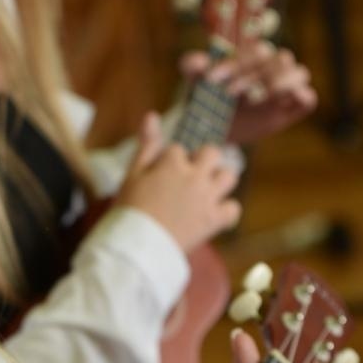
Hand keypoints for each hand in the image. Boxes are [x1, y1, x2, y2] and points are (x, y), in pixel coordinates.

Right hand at [114, 111, 241, 251]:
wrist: (137, 248)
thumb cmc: (129, 210)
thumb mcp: (132, 175)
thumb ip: (146, 145)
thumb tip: (151, 114)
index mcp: (172, 162)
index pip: (178, 149)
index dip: (169, 162)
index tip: (159, 180)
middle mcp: (195, 175)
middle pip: (211, 153)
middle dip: (203, 161)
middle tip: (188, 179)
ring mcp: (207, 197)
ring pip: (229, 176)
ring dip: (219, 180)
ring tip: (204, 192)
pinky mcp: (214, 220)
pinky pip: (233, 209)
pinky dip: (225, 211)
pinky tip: (211, 215)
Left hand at [179, 42, 316, 145]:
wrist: (214, 128)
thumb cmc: (208, 98)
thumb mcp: (196, 82)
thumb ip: (191, 66)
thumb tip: (197, 61)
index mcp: (253, 57)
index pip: (257, 50)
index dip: (238, 62)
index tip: (212, 78)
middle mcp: (272, 68)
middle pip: (282, 58)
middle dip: (257, 74)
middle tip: (231, 93)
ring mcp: (283, 90)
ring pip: (300, 73)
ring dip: (284, 81)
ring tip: (265, 94)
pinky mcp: (289, 111)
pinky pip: (308, 99)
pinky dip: (302, 97)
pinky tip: (280, 102)